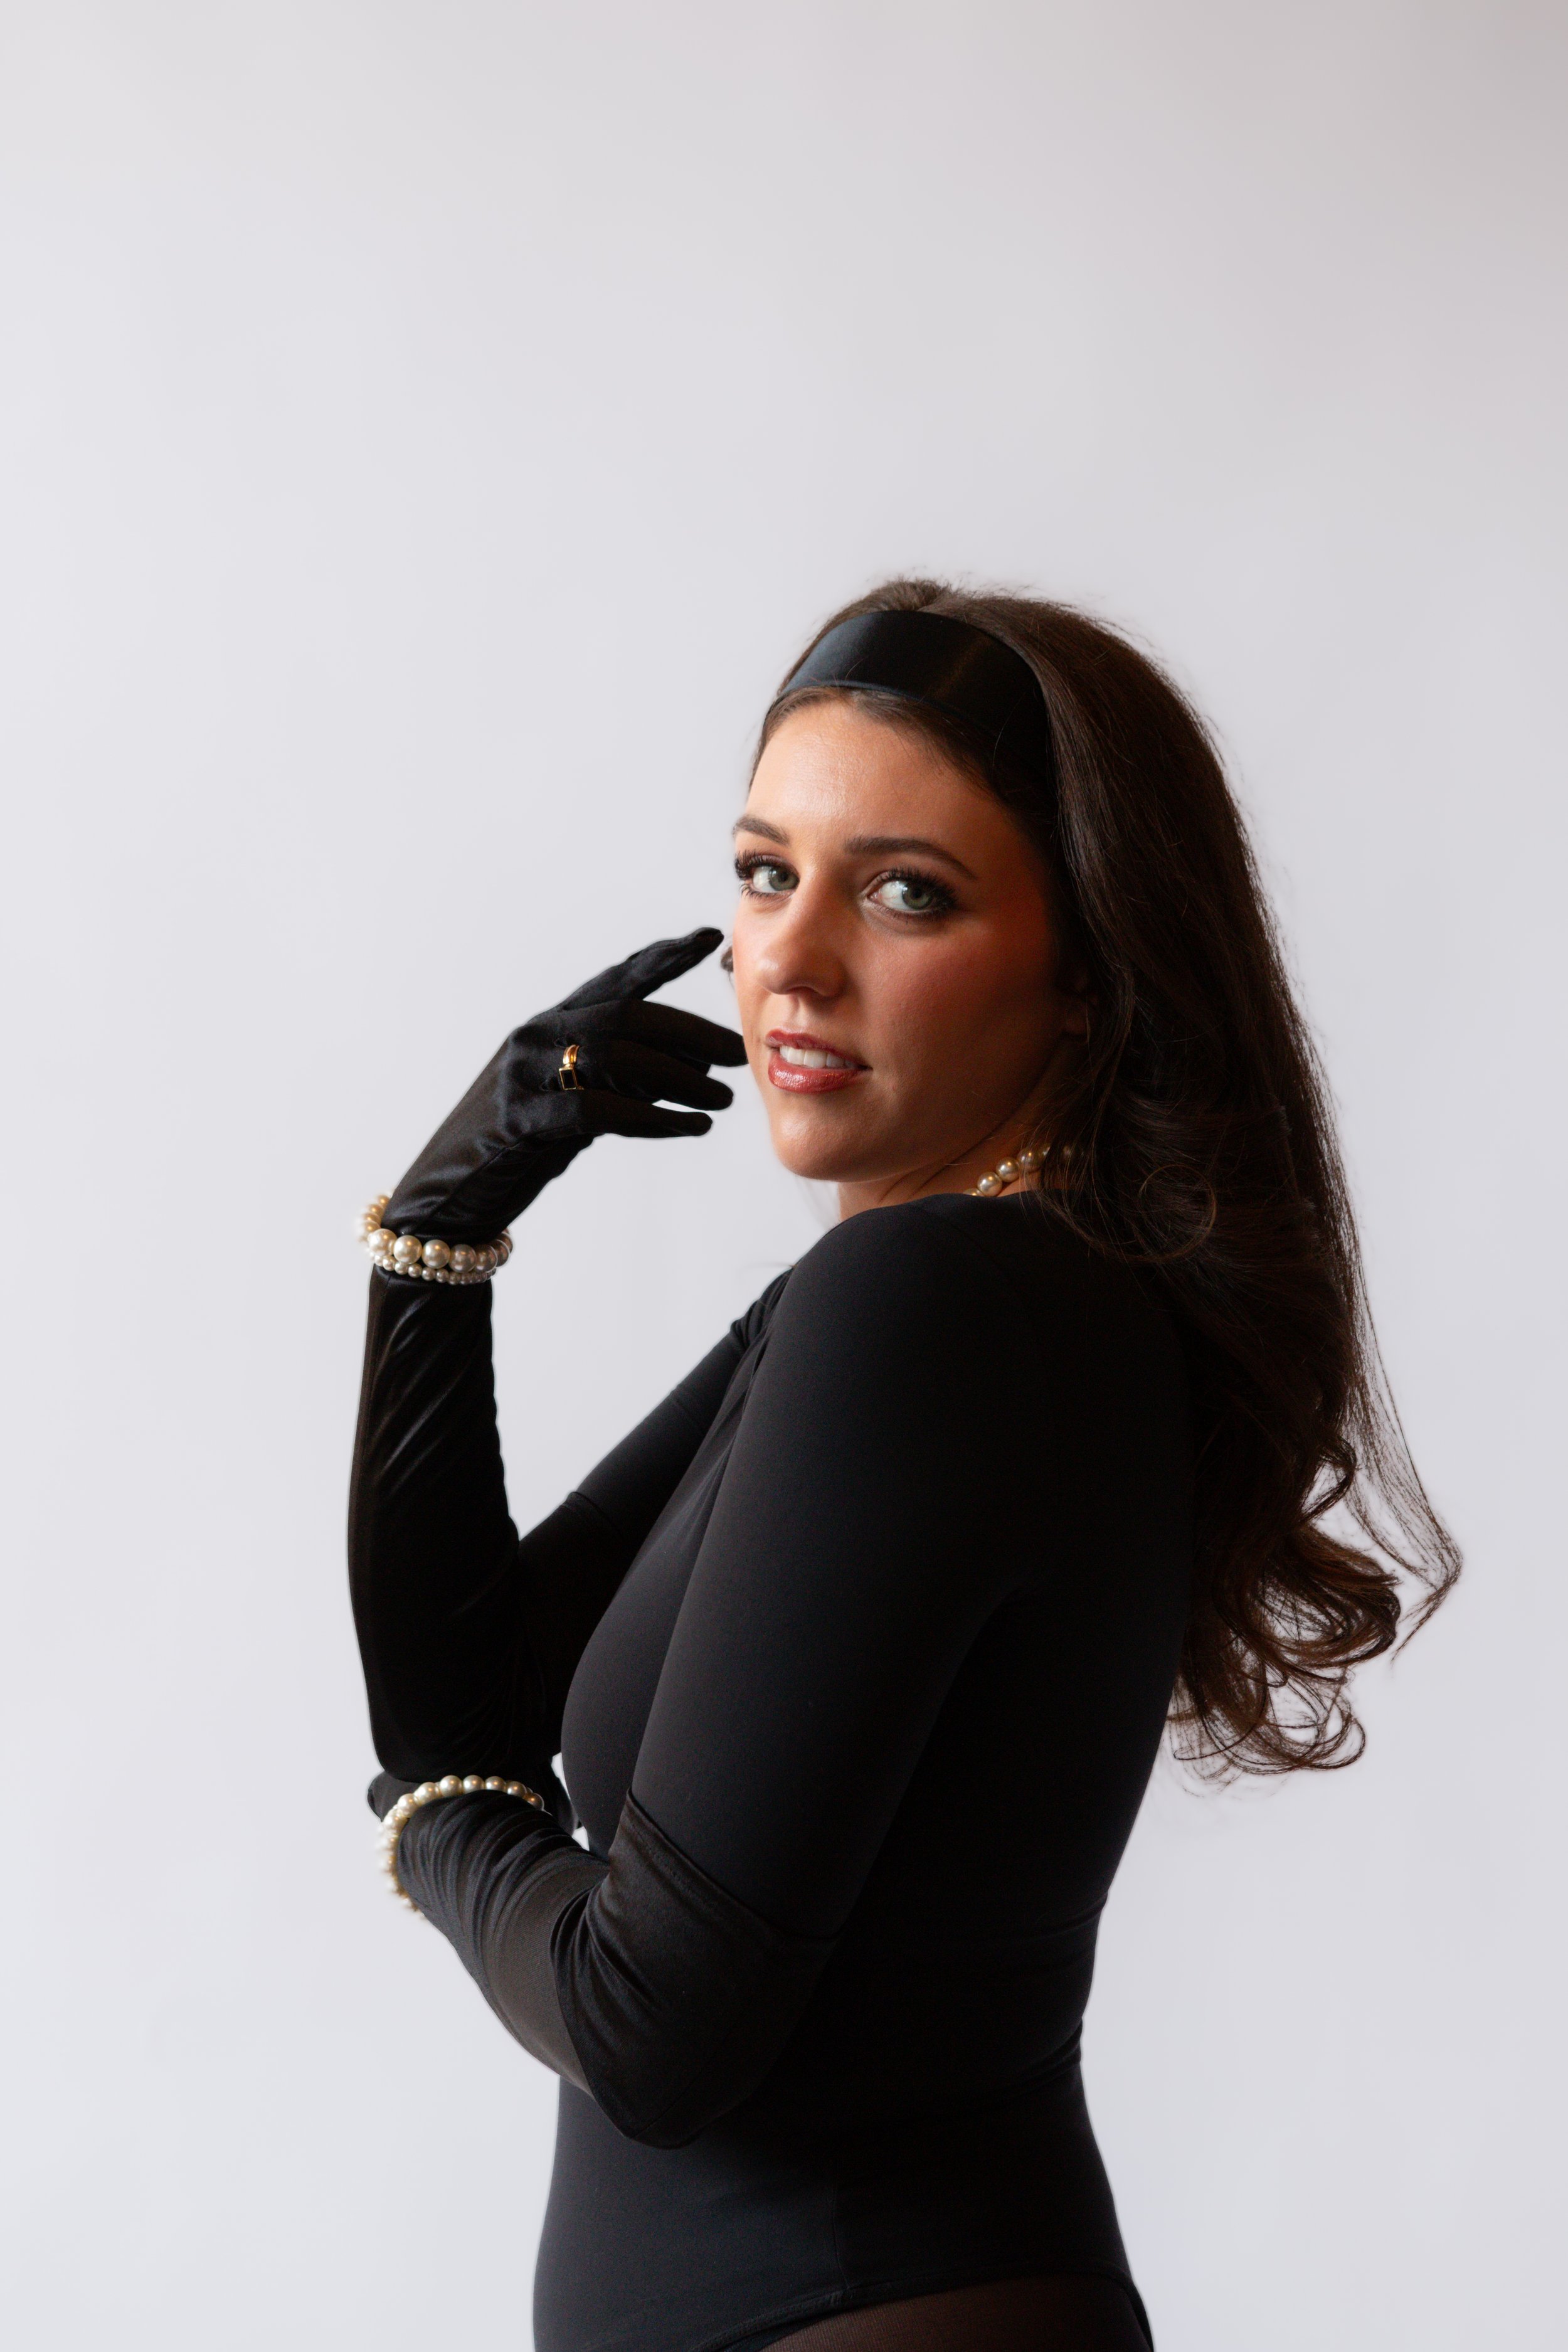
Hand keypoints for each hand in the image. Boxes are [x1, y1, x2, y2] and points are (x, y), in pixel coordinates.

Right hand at [382, 928, 745, 1241]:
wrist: (448, 1200)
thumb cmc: (520, 1150)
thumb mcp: (577, 1103)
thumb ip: (624, 1080)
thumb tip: (696, 1066)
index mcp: (550, 1025)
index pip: (614, 979)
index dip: (661, 957)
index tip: (709, 939)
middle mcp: (535, 1037)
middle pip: (626, 1014)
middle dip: (689, 1031)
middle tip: (737, 1054)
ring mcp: (522, 1074)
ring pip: (615, 1054)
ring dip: (679, 1077)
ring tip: (721, 1099)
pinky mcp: (517, 1120)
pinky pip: (596, 1109)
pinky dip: (652, 1119)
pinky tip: (689, 1129)